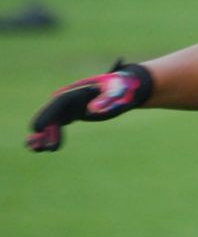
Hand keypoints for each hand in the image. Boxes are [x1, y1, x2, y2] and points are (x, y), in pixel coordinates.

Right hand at [26, 61, 153, 151]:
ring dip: (43, 136)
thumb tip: (92, 110)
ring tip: (36, 149)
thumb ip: (106, 99)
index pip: (57, 104)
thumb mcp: (117, 92)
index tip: (38, 130)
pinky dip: (50, 136)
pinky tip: (45, 148)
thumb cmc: (120, 88)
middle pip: (50, 114)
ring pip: (50, 122)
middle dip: (43, 130)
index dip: (46, 116)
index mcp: (75, 92)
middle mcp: (66, 99)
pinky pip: (57, 126)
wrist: (123, 87)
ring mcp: (67, 107)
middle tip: (37, 147)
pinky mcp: (71, 114)